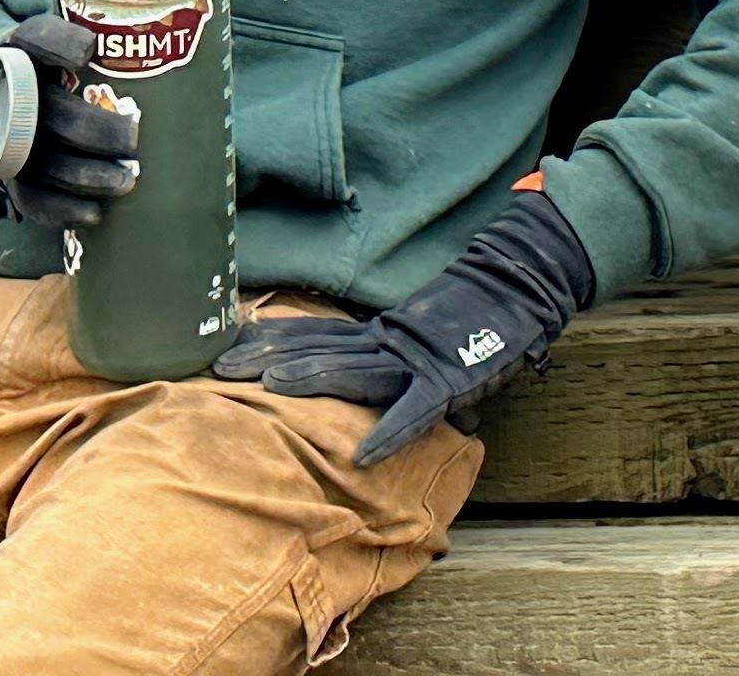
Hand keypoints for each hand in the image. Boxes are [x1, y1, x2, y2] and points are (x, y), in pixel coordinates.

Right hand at [0, 14, 141, 231]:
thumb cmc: (59, 62)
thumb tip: (163, 51)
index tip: (87, 53)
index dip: (60, 46)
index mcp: (28, 48)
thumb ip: (108, 40)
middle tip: (135, 140)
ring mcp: (9, 139)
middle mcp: (14, 93)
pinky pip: (33, 198)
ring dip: (89, 176)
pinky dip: (64, 210)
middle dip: (99, 132)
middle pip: (55, 115)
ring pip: (46, 163)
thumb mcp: (72, 40)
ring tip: (126, 181)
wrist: (5, 90)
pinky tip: (96, 213)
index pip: (38, 38)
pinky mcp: (11, 175)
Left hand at [216, 193, 597, 464]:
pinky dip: (390, 431)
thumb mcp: (419, 332)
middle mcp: (385, 340)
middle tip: (220, 369)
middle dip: (267, 360)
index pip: (312, 334)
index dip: (268, 341)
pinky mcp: (446, 379)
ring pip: (353, 368)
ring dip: (310, 379)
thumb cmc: (473, 313)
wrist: (518, 282)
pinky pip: (413, 410)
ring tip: (268, 389)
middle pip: (318, 349)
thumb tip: (361, 390)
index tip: (224, 347)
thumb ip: (390, 360)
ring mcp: (413, 357)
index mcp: (376, 331)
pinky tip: (363, 455)